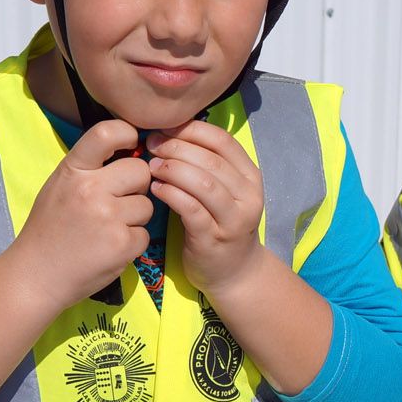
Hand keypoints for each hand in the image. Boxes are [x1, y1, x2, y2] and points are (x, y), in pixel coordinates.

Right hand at [12, 119, 153, 309]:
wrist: (36, 275)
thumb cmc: (49, 229)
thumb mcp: (59, 187)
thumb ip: (89, 169)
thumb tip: (130, 152)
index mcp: (73, 171)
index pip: (106, 133)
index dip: (127, 133)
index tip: (131, 144)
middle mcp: (91, 189)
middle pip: (141, 171)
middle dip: (137, 186)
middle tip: (118, 201)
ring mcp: (108, 217)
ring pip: (147, 205)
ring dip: (135, 218)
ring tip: (109, 229)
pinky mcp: (122, 244)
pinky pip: (145, 234)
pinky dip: (132, 242)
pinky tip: (110, 248)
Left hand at [147, 121, 269, 295]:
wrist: (234, 272)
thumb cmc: (221, 224)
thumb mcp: (223, 191)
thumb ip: (206, 165)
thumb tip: (168, 134)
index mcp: (250, 176)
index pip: (223, 140)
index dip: (191, 129)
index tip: (164, 129)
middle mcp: (247, 196)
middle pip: (211, 159)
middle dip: (177, 148)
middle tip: (151, 146)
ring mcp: (233, 219)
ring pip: (203, 183)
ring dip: (173, 170)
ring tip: (151, 167)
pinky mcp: (213, 239)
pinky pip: (191, 209)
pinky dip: (171, 194)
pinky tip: (156, 189)